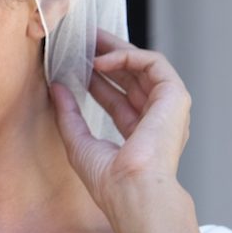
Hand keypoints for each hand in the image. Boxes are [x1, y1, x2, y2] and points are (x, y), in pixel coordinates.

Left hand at [48, 28, 191, 214]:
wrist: (133, 193)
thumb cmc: (110, 182)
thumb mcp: (79, 142)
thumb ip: (68, 114)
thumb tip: (56, 86)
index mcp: (141, 135)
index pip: (118, 98)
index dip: (97, 79)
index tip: (74, 63)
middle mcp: (157, 120)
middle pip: (132, 77)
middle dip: (107, 56)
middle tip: (82, 39)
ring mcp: (168, 108)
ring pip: (143, 66)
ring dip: (115, 49)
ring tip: (88, 39)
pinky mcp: (175, 97)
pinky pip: (153, 63)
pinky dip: (127, 56)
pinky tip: (101, 60)